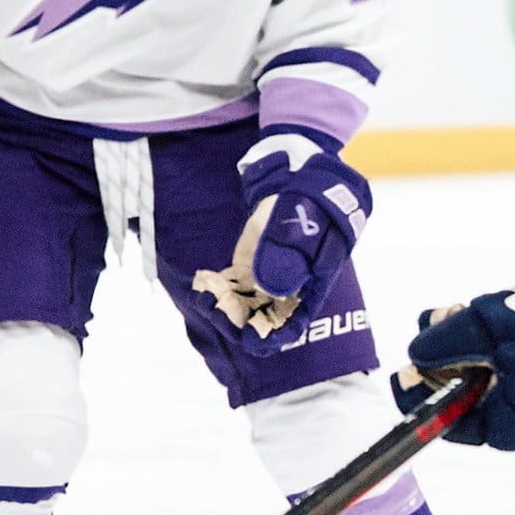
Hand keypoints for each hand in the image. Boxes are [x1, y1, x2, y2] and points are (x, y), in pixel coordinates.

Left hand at [198, 135, 366, 333]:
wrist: (297, 175)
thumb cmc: (308, 199)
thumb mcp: (300, 220)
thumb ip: (288, 251)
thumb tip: (270, 287)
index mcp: (311, 286)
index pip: (292, 324)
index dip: (271, 337)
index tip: (250, 340)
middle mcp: (288, 290)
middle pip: (262, 321)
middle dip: (236, 321)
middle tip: (214, 308)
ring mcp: (267, 279)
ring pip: (243, 306)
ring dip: (222, 307)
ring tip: (204, 293)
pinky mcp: (249, 267)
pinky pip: (231, 287)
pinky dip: (217, 289)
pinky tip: (203, 283)